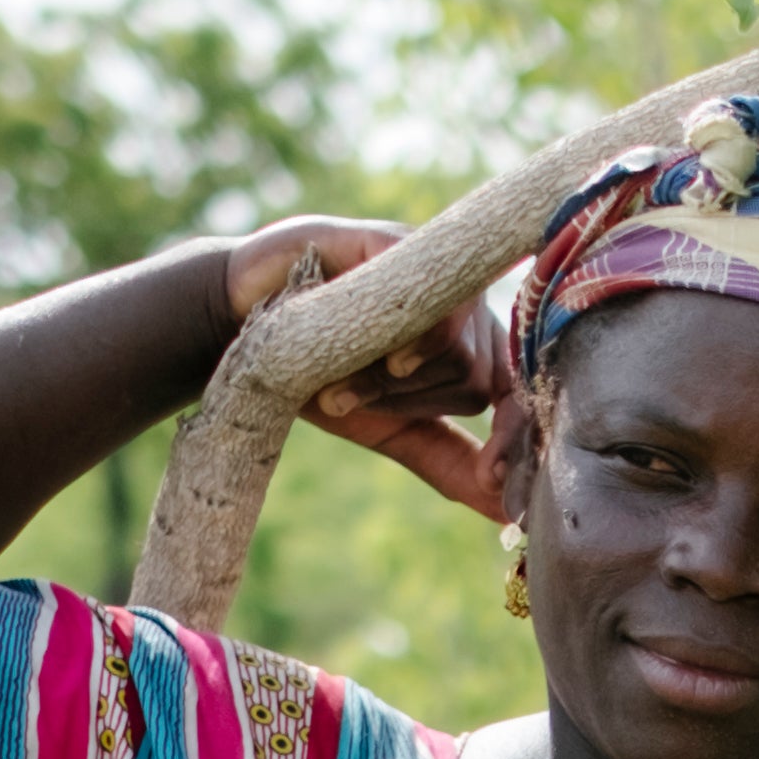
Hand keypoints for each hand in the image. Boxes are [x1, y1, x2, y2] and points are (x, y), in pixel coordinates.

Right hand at [225, 218, 517, 523]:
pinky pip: (439, 310)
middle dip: (407, 402)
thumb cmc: (318, 369)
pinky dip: (410, 344)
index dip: (512, 438)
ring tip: (338, 358)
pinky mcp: (402, 245)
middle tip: (348, 386)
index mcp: (469, 346)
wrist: (241, 319)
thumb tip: (509, 514)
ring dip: (388, 379)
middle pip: (476, 379)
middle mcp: (462, 306)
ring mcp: (434, 271)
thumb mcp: (389, 428)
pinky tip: (366, 345)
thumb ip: (448, 462)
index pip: (516, 394)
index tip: (494, 478)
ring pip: (458, 352)